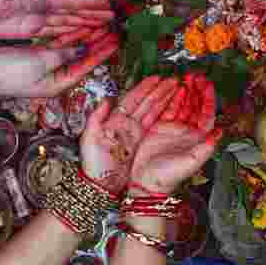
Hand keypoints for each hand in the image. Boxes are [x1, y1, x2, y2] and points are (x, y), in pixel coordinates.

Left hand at [0, 0, 115, 38]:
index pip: (69, 0)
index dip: (88, 3)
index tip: (106, 6)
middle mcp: (41, 6)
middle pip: (72, 12)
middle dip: (93, 15)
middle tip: (113, 18)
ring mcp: (35, 18)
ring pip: (66, 23)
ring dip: (84, 25)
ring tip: (102, 28)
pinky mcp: (28, 30)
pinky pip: (53, 33)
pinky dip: (67, 35)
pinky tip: (79, 38)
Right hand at [0, 34, 119, 97]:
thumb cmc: (10, 72)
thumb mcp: (41, 61)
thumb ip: (65, 53)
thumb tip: (85, 47)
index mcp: (60, 82)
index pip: (89, 64)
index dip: (104, 50)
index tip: (118, 38)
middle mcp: (57, 77)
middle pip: (84, 57)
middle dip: (99, 42)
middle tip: (115, 27)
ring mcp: (48, 69)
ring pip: (73, 50)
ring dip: (87, 37)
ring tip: (102, 25)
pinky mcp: (38, 61)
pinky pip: (60, 48)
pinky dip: (70, 38)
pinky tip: (79, 28)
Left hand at [80, 76, 180, 192]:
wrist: (102, 186)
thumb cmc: (94, 164)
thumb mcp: (89, 139)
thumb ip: (96, 117)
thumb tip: (106, 100)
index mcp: (115, 121)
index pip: (132, 99)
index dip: (143, 88)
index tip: (155, 78)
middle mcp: (127, 125)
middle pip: (145, 103)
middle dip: (159, 91)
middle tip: (172, 81)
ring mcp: (135, 134)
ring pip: (152, 112)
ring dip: (164, 100)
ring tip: (176, 90)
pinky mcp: (142, 144)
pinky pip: (155, 125)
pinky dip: (165, 116)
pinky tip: (174, 109)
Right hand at [129, 74, 222, 194]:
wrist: (147, 181)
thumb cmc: (170, 175)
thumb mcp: (191, 161)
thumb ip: (206, 147)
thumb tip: (221, 133)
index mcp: (199, 138)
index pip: (207, 113)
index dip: (208, 98)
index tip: (206, 84)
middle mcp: (188, 131)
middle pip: (196, 105)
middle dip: (197, 90)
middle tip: (196, 75)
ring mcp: (175, 128)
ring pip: (183, 104)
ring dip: (186, 91)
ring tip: (187, 77)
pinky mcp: (160, 127)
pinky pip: (169, 108)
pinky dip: (173, 97)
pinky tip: (176, 87)